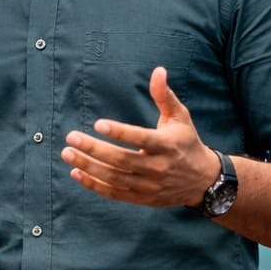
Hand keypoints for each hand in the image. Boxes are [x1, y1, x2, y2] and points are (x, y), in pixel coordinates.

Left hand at [61, 66, 218, 209]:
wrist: (202, 181)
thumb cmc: (186, 142)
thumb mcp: (180, 117)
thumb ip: (164, 95)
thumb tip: (158, 70)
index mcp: (169, 145)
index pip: (142, 139)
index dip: (120, 133)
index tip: (97, 124)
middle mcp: (159, 168)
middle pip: (122, 160)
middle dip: (94, 149)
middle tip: (71, 137)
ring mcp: (150, 186)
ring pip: (114, 178)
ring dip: (88, 167)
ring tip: (68, 153)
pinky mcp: (143, 199)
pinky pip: (114, 193)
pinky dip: (94, 185)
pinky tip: (76, 173)